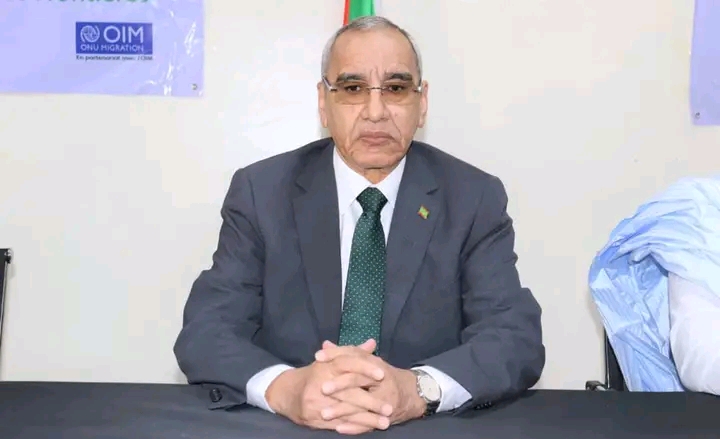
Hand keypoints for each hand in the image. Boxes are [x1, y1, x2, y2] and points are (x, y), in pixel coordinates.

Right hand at [265, 339, 390, 434]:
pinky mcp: (314, 418)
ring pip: (345, 411)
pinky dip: (354, 427)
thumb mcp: (332, 360)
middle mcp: (320, 383)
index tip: (383, 374)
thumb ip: (353, 353)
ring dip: (367, 419)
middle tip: (390, 408)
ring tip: (385, 423)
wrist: (286, 392)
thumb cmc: (315, 374)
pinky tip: (368, 429)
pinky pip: (337, 423)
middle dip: (371, 402)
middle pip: (349, 392)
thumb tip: (373, 343)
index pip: (347, 363)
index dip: (365, 368)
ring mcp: (316, 402)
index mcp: (326, 366)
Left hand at [315, 340, 425, 428]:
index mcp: (374, 363)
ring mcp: (384, 400)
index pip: (354, 357)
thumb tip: (325, 345)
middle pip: (358, 380)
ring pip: (361, 404)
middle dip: (339, 385)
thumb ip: (347, 354)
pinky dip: (353, 427)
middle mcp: (380, 379)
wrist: (413, 393)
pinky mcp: (385, 417)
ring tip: (324, 413)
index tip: (317, 358)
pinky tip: (339, 428)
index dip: (336, 356)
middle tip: (321, 389)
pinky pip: (368, 423)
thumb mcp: (368, 361)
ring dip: (342, 410)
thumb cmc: (385, 375)